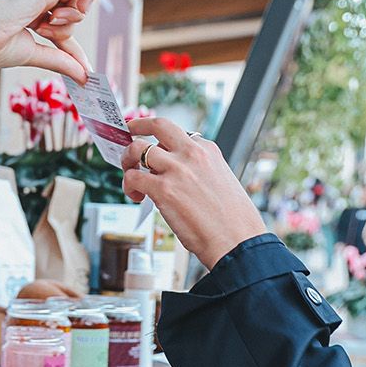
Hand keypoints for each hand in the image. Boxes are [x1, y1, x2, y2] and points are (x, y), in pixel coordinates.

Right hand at [0, 0, 97, 85]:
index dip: (73, 47)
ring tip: (44, 27)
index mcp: (30, 11)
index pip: (62, 24)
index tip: (81, 70)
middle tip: (45, 34)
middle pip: (73, 6)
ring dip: (72, 17)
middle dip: (68, 28)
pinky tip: (63, 13)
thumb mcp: (33, 55)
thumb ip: (59, 62)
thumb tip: (84, 76)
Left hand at [119, 116, 264, 269]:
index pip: (178, 134)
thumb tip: (175, 175)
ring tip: (130, 174)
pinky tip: (135, 196)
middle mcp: (192, 154)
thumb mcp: (222, 181)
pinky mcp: (163, 190)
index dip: (161, 140)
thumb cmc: (233, 220)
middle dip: (138, 124)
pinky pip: (133, 177)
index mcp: (208, 150)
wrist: (237, 242)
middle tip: (129, 131)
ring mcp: (176, 170)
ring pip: (137, 149)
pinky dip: (128, 185)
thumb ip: (199, 170)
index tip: (154, 145)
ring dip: (127, 160)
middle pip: (158, 125)